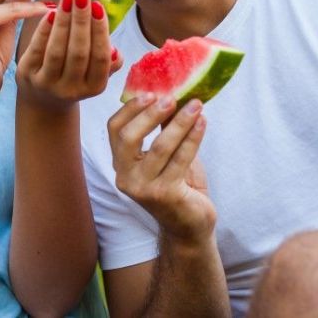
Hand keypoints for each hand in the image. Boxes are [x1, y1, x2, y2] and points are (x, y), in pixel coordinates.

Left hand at [16, 0, 123, 109]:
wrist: (43, 100)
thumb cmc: (76, 77)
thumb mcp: (95, 75)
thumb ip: (110, 63)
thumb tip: (115, 50)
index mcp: (94, 87)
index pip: (100, 58)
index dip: (100, 31)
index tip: (98, 5)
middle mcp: (71, 90)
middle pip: (78, 52)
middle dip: (81, 20)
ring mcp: (47, 84)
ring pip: (57, 50)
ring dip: (63, 21)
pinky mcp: (27, 75)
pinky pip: (37, 48)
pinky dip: (44, 29)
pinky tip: (50, 11)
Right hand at [107, 96, 216, 244]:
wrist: (188, 226)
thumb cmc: (177, 184)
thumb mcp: (165, 154)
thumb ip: (163, 129)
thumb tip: (171, 93)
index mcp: (121, 163)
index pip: (114, 129)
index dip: (130, 108)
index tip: (151, 92)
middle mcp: (126, 177)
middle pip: (128, 137)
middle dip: (150, 114)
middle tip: (172, 97)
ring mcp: (144, 188)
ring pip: (159, 147)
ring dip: (180, 122)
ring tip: (196, 105)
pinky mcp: (166, 195)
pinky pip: (181, 159)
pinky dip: (193, 137)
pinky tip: (203, 122)